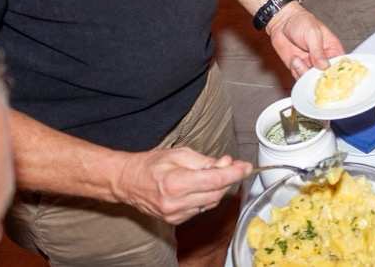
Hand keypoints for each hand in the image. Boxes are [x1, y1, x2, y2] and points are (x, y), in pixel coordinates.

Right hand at [115, 147, 249, 224]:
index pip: (215, 180)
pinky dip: (206, 196)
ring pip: (211, 202)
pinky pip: (201, 208)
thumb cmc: (151, 165)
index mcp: (176, 183)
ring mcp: (175, 215)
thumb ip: (204, 160)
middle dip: (227, 178)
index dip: (234, 173)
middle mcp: (176, 203)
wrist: (128, 182)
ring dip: (217, 188)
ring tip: (209, 174)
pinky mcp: (175, 221)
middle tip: (229, 164)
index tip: (246, 167)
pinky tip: (199, 187)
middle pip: (216, 193)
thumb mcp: (179, 153)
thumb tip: (226, 163)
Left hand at [266, 3, 344, 78]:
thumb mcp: (313, 34)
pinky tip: (294, 59)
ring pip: (313, 80)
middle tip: (310, 68)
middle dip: (318, 76)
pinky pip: (301, 78)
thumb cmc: (301, 22)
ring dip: (304, 72)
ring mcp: (311, 66)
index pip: (340, 66)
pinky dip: (296, 71)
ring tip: (298, 60)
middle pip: (327, 77)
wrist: (281, 22)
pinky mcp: (300, 69)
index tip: (328, 73)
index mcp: (333, 49)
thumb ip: (318, 51)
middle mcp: (324, 60)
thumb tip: (325, 66)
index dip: (337, 73)